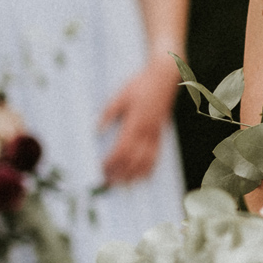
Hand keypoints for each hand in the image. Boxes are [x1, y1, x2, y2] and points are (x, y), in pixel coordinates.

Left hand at [97, 58, 177, 186]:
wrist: (165, 77)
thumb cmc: (141, 84)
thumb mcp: (121, 94)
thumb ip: (109, 113)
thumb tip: (97, 130)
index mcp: (136, 122)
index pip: (123, 149)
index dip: (112, 162)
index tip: (101, 169)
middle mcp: (148, 131)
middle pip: (134, 159)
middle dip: (121, 173)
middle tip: (109, 183)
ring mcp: (156, 133)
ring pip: (147, 161)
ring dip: (135, 175)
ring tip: (124, 185)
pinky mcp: (161, 133)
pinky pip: (156, 156)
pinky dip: (149, 168)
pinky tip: (142, 176)